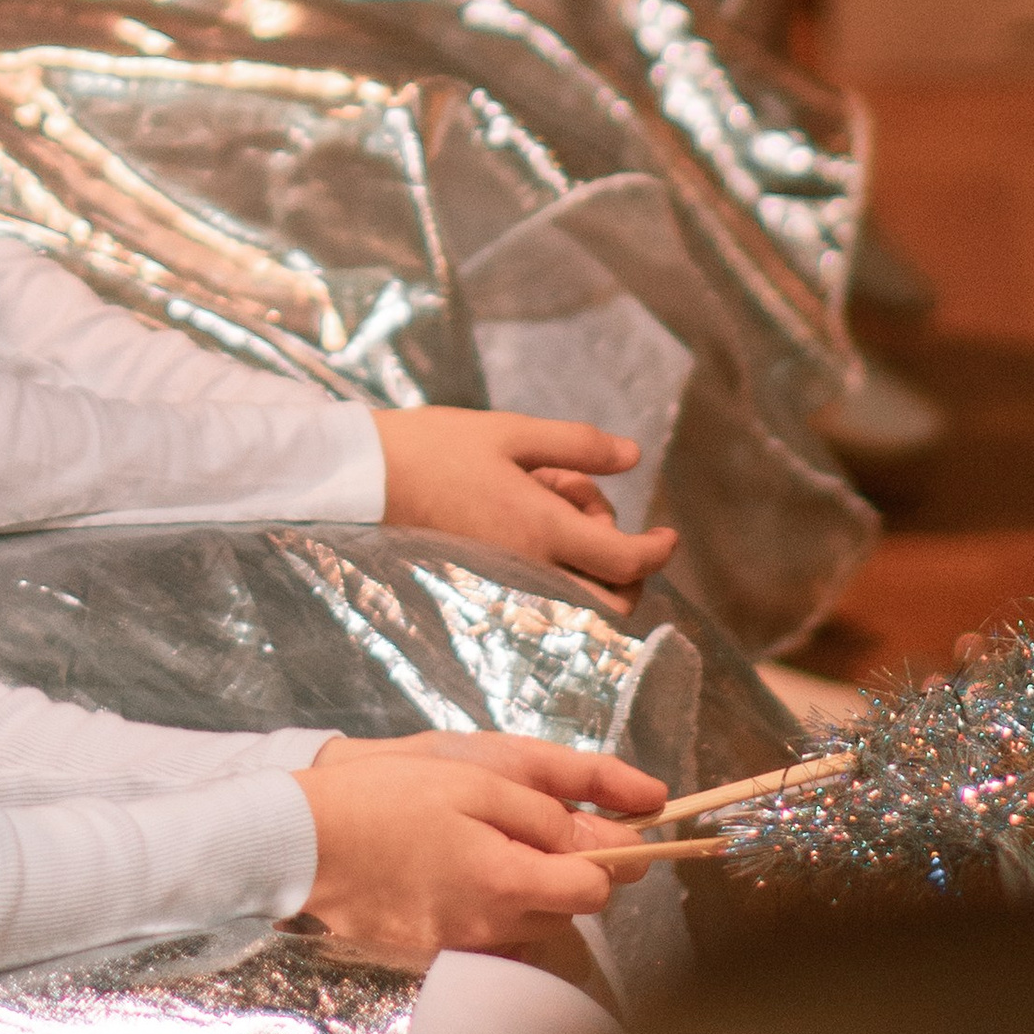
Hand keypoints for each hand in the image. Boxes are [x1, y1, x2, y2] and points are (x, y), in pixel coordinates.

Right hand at [298, 731, 662, 961]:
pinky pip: (489, 930)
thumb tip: (624, 834)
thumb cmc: (387, 796)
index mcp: (510, 885)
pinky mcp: (432, 952)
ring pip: (530, 920)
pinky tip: (452, 864)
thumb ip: (550, 812)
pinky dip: (488, 899)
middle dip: (566, 865)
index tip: (603, 819)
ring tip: (482, 835)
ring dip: (528, 883)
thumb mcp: (474, 781)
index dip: (611, 850)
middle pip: (568, 907)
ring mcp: (462, 946)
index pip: (599, 887)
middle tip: (525, 815)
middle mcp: (495, 930)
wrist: (300, 840)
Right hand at [369, 406, 678, 603]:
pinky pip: (546, 594)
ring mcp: (509, 587)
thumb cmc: (435, 448)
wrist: (364, 481)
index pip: (627, 563)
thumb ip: (576, 446)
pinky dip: (556, 563)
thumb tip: (634, 457)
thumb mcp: (509, 432)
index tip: (669, 533)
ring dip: (586, 558)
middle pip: (612, 601)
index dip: (659, 551)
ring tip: (545, 495)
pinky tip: (524, 513)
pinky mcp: (488, 589)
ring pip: (579, 599)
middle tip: (589, 508)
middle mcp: (532, 571)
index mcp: (542, 530)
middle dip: (624, 564)